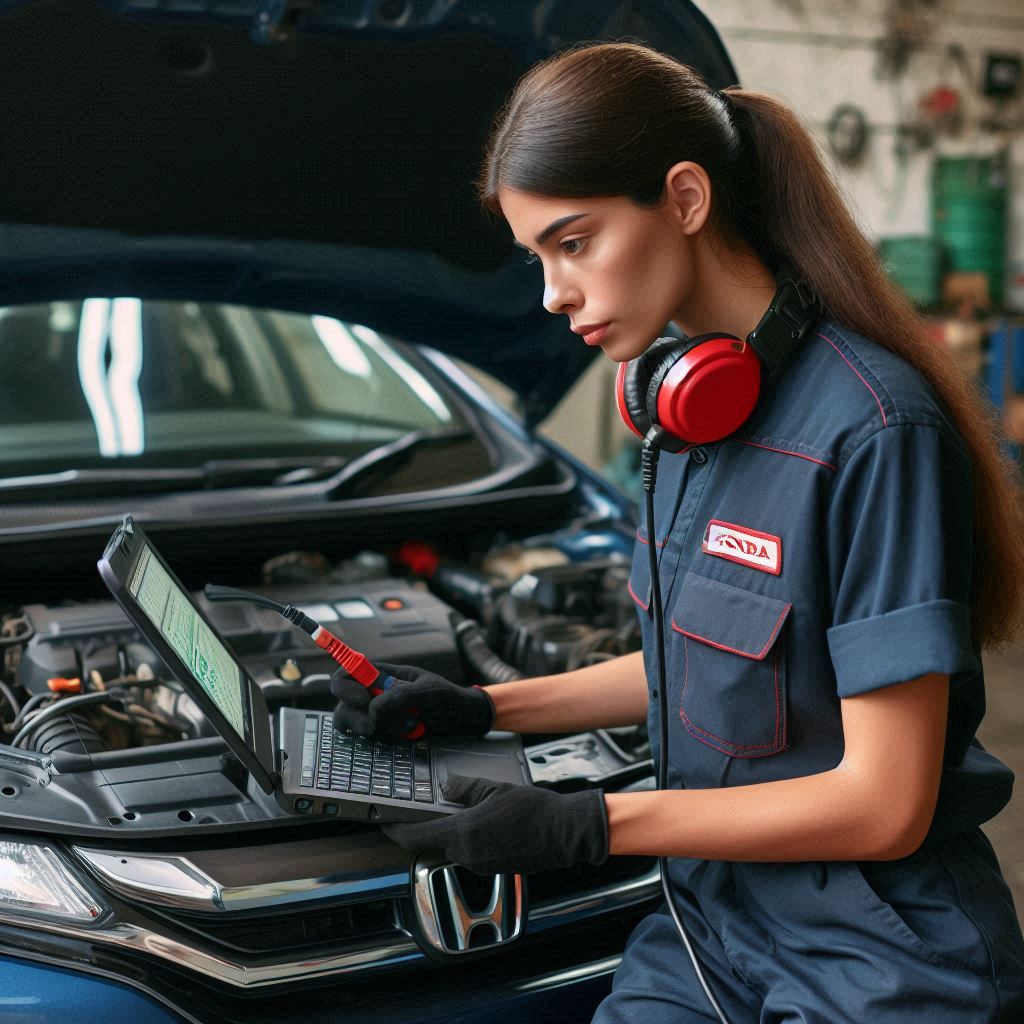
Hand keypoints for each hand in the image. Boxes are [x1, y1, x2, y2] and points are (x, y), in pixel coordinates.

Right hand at [331, 663, 494, 740]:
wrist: (461, 720)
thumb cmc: (447, 697)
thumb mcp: (428, 690)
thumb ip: (401, 695)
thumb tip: (374, 710)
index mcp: (381, 674)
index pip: (348, 671)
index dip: (345, 684)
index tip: (364, 698)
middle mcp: (372, 693)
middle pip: (341, 700)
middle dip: (354, 712)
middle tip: (377, 721)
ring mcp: (374, 714)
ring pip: (348, 721)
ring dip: (367, 727)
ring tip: (398, 727)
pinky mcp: (380, 732)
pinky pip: (363, 737)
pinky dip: (377, 738)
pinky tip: (399, 735)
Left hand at [381, 774, 608, 874]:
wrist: (564, 833)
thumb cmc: (533, 810)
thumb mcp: (494, 788)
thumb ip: (464, 788)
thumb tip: (446, 785)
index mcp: (463, 834)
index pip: (416, 838)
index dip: (397, 831)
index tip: (386, 824)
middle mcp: (467, 854)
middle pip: (434, 844)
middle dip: (427, 829)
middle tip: (426, 810)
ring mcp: (481, 864)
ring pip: (454, 848)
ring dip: (451, 833)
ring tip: (462, 811)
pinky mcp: (495, 868)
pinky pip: (472, 853)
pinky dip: (469, 839)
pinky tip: (483, 822)